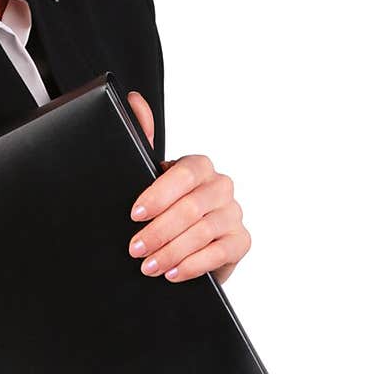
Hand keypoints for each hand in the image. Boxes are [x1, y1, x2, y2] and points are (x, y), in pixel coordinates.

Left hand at [125, 90, 250, 285]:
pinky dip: (192, 265)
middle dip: (159, 231)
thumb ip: (141, 138)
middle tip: (134, 249)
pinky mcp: (241, 242)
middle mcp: (220, 186)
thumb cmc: (163, 209)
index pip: (186, 173)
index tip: (135, 214)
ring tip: (147, 266)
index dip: (159, 194)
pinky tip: (172, 273)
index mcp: (199, 167)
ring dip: (172, 252)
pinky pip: (219, 253)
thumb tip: (132, 100)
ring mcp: (233, 214)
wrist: (183, 247)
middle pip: (192, 207)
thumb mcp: (148, 177)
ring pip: (204, 232)